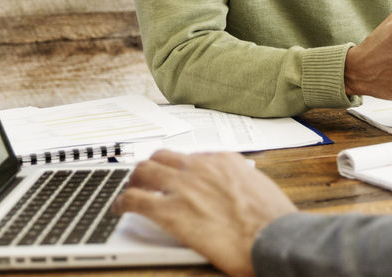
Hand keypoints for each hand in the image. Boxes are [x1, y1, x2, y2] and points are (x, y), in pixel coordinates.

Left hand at [112, 150, 295, 276]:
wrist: (272, 238)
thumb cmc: (272, 219)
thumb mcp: (259, 188)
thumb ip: (238, 183)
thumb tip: (232, 190)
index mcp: (223, 160)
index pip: (191, 155)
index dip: (179, 166)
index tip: (176, 174)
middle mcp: (200, 167)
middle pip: (162, 157)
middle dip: (151, 167)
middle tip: (145, 178)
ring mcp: (183, 187)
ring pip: (144, 171)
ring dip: (134, 180)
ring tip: (129, 190)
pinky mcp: (170, 212)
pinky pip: (134, 199)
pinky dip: (122, 202)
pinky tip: (119, 209)